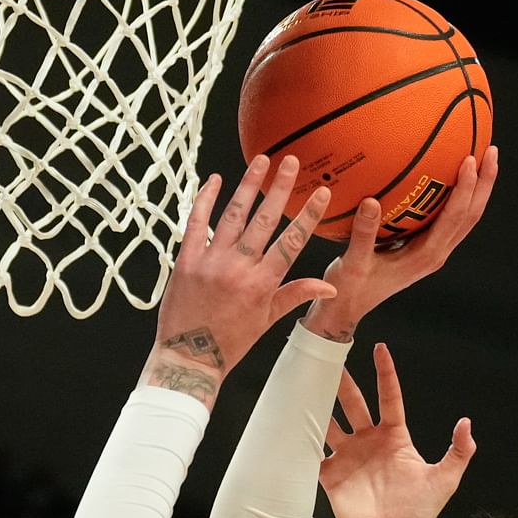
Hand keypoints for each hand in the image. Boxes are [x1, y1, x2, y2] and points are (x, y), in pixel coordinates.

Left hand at [146, 156, 336, 409]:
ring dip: (248, 186)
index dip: (308, 215)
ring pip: (233, 215)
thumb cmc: (230, 342)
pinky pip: (196, 223)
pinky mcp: (187, 260)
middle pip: (264, 220)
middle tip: (291, 162)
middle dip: (279, 188)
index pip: (291, 242)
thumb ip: (296, 296)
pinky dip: (205, 199)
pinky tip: (214, 180)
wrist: (188, 357)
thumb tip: (330, 287)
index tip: (320, 193)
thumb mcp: (267, 320)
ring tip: (261, 161)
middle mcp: (238, 268)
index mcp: (262, 284)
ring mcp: (211, 261)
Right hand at [304, 147, 499, 343]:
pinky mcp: (426, 248)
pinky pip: (449, 218)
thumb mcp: (353, 263)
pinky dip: (457, 196)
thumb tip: (371, 201)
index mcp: (425, 256)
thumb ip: (364, 234)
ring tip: (484, 157)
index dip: (466, 189)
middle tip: (491, 149)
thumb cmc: (350, 289)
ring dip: (477, 189)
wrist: (349, 308)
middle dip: (484, 183)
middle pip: (471, 215)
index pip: (455, 218)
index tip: (470, 159)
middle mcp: (436, 253)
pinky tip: (450, 175)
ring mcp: (434, 251)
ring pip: (465, 217)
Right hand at [319, 342, 476, 517]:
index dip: (384, 373)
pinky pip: (313, 452)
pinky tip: (291, 419)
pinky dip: (302, 437)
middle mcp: (369, 442)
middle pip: (353, 403)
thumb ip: (459, 451)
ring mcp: (348, 458)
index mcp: (395, 438)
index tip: (380, 349)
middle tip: (330, 356)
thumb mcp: (445, 480)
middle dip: (342, 381)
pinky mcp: (331, 476)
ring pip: (329, 422)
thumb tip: (467, 423)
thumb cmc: (421, 513)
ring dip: (318, 403)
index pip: (389, 397)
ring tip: (305, 381)